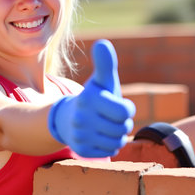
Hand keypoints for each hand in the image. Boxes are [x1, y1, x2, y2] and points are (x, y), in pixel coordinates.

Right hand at [48, 39, 135, 156]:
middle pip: (123, 128)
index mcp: (88, 98)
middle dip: (121, 123)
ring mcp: (80, 135)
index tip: (116, 104)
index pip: (125, 111)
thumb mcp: (101, 81)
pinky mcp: (81, 150)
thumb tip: (102, 43)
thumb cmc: (93, 98)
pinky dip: (108, 145)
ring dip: (117, 135)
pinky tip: (98, 137)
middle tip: (109, 117)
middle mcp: (81, 118)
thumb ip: (106, 64)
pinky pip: (109, 152)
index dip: (126, 108)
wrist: (68, 119)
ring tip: (105, 126)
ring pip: (117, 142)